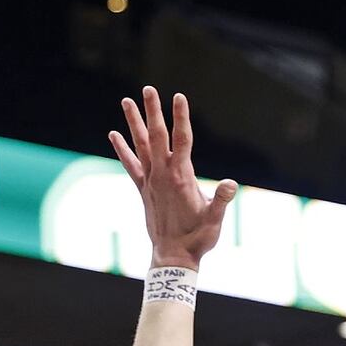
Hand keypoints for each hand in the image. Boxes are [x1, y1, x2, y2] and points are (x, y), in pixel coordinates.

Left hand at [109, 87, 237, 269]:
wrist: (173, 256)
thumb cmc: (198, 239)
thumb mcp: (215, 220)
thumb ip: (222, 200)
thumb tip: (232, 184)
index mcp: (181, 177)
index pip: (182, 140)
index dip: (181, 117)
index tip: (179, 96)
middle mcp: (162, 175)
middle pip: (157, 136)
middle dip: (154, 111)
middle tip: (149, 89)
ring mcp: (150, 181)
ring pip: (140, 145)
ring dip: (134, 122)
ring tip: (127, 100)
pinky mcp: (143, 189)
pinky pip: (130, 164)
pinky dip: (122, 149)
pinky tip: (114, 134)